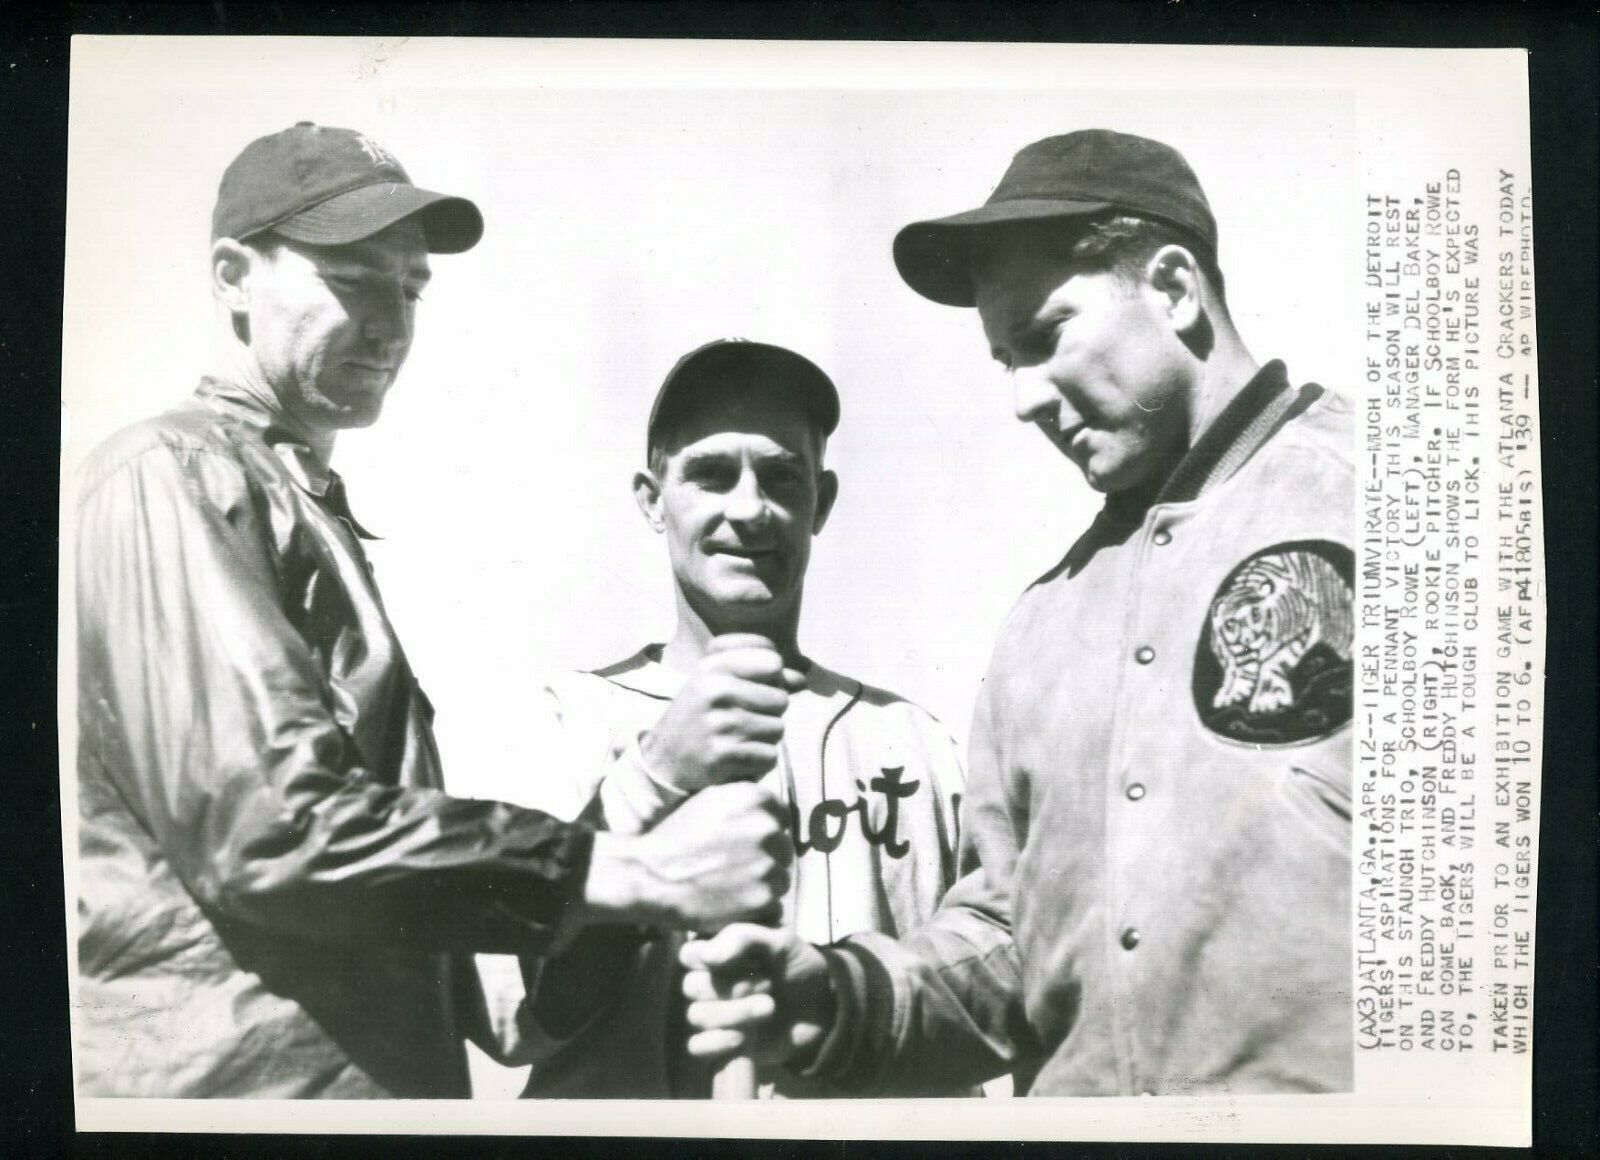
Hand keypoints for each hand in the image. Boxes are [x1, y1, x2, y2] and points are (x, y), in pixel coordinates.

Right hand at [584, 782, 792, 930]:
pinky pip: (774, 905)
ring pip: (781, 877)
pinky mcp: (763, 897)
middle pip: (783, 848)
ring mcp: (768, 863)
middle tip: (732, 868)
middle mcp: (767, 827)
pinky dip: (755, 908)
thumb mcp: (708, 801)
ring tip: (729, 886)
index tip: (742, 844)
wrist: (649, 875)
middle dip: (765, 858)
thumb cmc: (675, 837)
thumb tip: (771, 806)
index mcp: (756, 798)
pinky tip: (729, 902)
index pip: (780, 817)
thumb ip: (743, 800)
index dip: (762, 832)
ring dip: (762, 884)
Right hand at [640, 634, 806, 792]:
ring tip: (738, 738)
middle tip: (741, 719)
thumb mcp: (719, 684)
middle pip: (781, 697)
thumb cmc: (700, 715)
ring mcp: (720, 723)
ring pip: (778, 728)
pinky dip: (758, 761)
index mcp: (713, 666)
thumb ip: (761, 675)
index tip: (753, 686)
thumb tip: (801, 679)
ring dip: (765, 738)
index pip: (772, 660)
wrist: (664, 760)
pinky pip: (769, 756)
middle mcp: (715, 690)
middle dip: (769, 712)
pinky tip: (736, 757)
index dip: (772, 676)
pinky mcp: (724, 755)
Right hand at [679, 924, 834, 1068]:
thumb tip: (707, 955)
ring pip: (697, 1015)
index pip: (688, 954)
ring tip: (769, 1007)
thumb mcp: (780, 941)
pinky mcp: (720, 1043)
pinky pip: (698, 1047)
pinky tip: (744, 1039)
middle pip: (692, 986)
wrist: (822, 1005)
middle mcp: (708, 982)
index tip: (747, 959)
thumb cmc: (796, 965)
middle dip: (731, 987)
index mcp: (717, 952)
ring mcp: (713, 1014)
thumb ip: (743, 938)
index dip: (711, 958)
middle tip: (768, 984)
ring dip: (733, 1013)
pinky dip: (717, 1043)